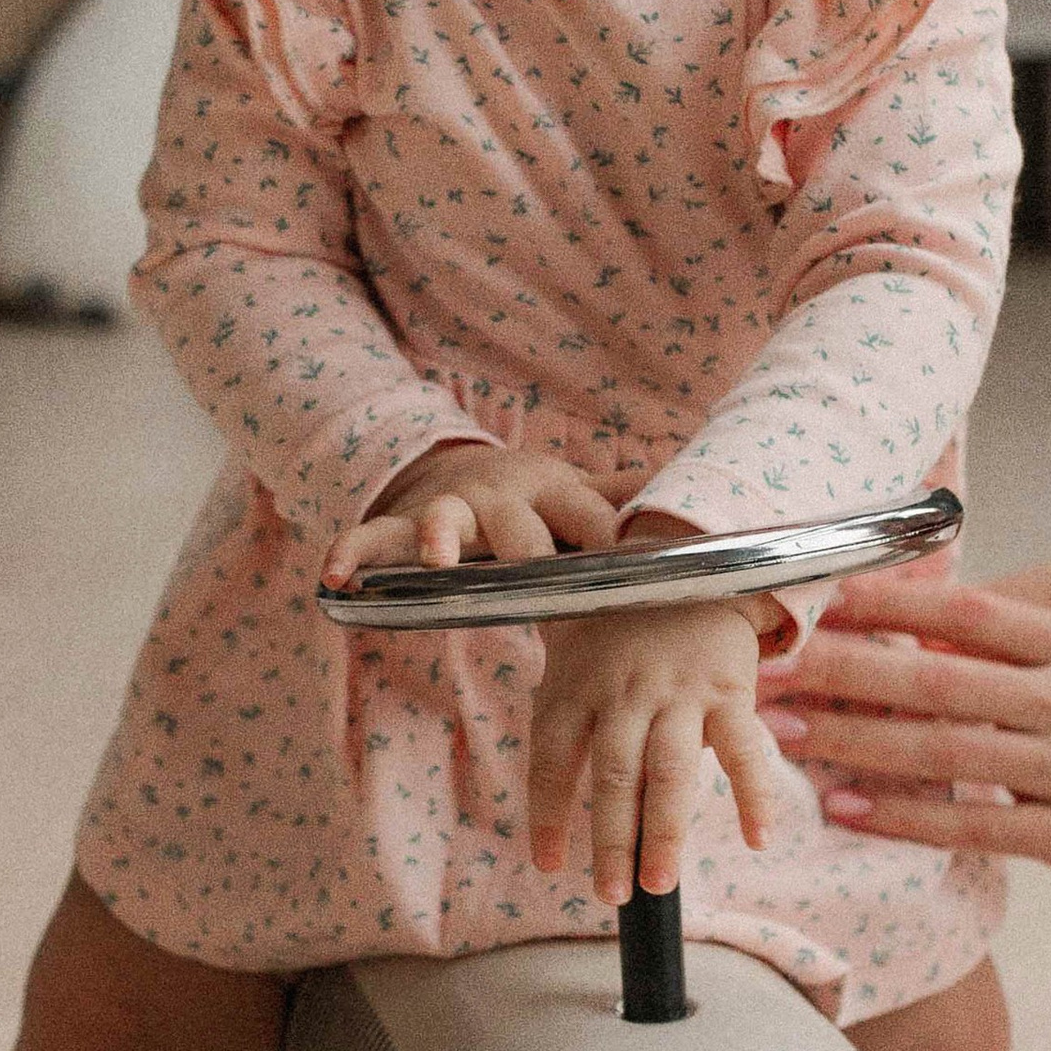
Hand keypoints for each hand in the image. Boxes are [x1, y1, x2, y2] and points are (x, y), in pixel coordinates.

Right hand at [323, 441, 618, 582]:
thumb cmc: (537, 501)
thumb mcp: (584, 493)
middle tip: (536, 579)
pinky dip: (351, 553)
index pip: (591, 519)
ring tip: (437, 557)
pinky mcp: (402, 529)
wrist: (459, 471)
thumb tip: (716, 492)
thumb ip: (634, 498)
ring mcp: (448, 510)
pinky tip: (334, 577)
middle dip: (525, 551)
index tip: (630, 565)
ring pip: (443, 521)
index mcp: (555, 493)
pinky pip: (372, 539)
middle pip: (517, 528)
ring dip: (438, 537)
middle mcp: (502, 498)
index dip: (610, 540)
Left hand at [530, 598, 787, 904]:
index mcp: (577, 685)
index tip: (550, 866)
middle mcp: (624, 691)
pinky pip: (743, 750)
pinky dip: (753, 795)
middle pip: (613, 777)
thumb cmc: (621, 621)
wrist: (688, 559)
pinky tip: (758, 839)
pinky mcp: (729, 688)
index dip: (548, 817)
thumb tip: (553, 791)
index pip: (552, 761)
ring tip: (659, 884)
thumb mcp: (573, 651)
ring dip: (664, 833)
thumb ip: (565, 711)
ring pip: (669, 773)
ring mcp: (678, 691)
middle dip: (611, 841)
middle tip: (611, 894)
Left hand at [757, 573, 1050, 903]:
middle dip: (841, 668)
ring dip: (852, 737)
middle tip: (768, 664)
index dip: (883, 603)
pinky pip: (974, 823)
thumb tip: (945, 637)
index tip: (818, 597)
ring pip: (940, 746)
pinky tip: (849, 806)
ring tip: (784, 730)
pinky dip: (905, 815)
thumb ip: (1045, 653)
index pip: (967, 609)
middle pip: (933, 673)